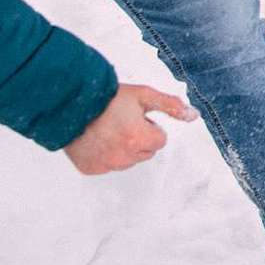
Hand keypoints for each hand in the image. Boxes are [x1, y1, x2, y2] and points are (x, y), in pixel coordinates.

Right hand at [64, 83, 196, 175]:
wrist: (70, 104)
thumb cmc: (108, 98)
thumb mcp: (144, 95)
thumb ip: (171, 106)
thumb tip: (194, 116)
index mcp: (138, 139)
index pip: (160, 140)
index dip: (150, 126)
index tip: (135, 117)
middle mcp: (123, 157)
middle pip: (146, 152)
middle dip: (139, 138)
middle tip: (121, 122)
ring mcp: (105, 165)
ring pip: (128, 161)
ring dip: (124, 148)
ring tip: (108, 129)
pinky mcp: (90, 169)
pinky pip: (108, 165)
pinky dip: (105, 155)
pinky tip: (97, 139)